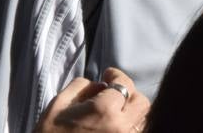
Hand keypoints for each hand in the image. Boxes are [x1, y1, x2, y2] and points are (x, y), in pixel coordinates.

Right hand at [33, 68, 148, 132]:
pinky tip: (113, 126)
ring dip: (131, 112)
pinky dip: (129, 127)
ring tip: (114, 111)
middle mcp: (121, 128)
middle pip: (142, 103)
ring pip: (143, 122)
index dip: (116, 76)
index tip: (108, 75)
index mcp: (104, 110)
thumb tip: (99, 85)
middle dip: (129, 93)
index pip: (124, 84)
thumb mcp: (59, 104)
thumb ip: (82, 86)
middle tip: (112, 92)